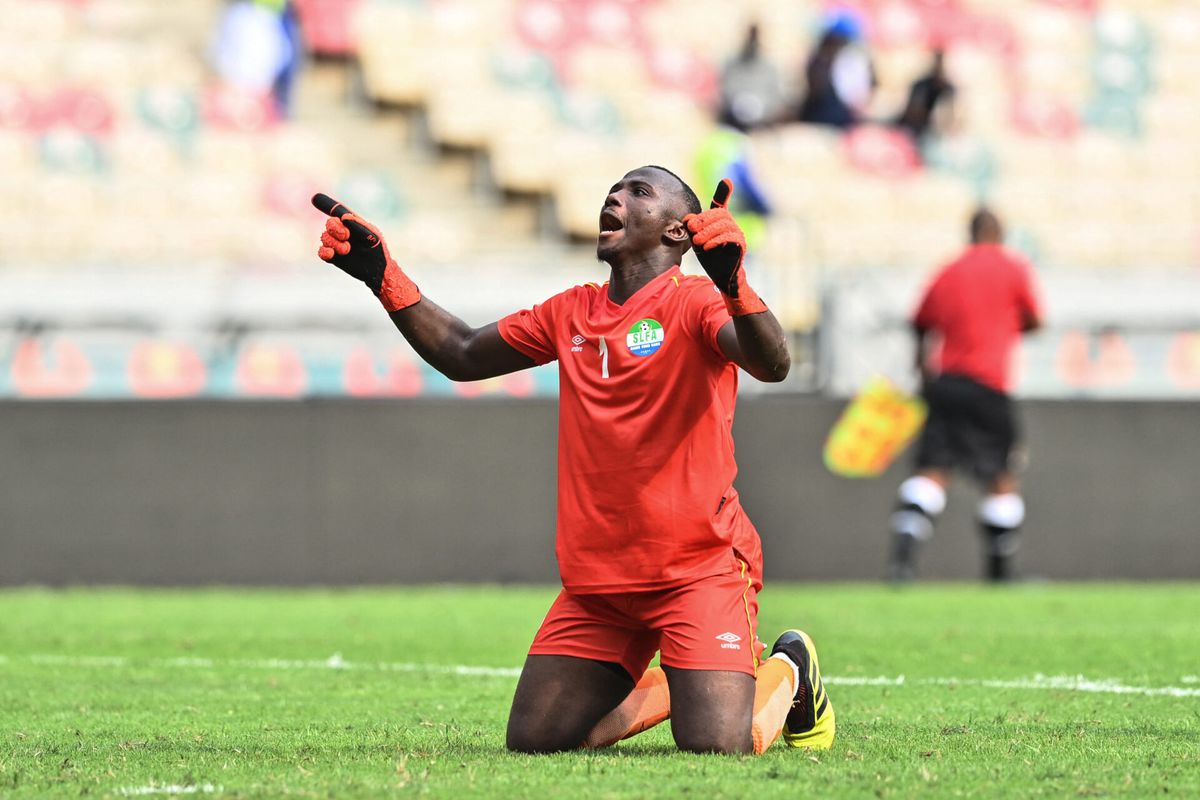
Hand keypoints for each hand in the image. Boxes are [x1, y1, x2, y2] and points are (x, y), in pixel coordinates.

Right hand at [312, 193, 419, 311]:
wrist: (378, 271)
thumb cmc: (379, 251)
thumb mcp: (373, 236)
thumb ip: (359, 226)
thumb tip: (344, 216)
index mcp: (352, 224)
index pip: (338, 212)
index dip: (326, 205)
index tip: (314, 198)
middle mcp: (343, 232)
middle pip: (329, 224)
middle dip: (334, 229)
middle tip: (346, 236)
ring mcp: (337, 244)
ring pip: (325, 237)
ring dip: (334, 243)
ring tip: (347, 250)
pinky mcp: (334, 257)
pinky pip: (321, 251)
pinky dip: (324, 251)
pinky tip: (331, 254)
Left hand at [683, 179, 745, 296]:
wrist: (721, 277)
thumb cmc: (711, 258)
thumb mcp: (697, 240)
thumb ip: (693, 228)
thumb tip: (688, 218)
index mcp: (721, 222)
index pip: (721, 205)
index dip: (724, 192)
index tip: (726, 181)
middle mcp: (731, 225)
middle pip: (720, 213)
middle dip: (704, 219)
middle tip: (691, 228)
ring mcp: (738, 234)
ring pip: (725, 224)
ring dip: (708, 231)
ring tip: (698, 241)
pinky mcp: (740, 246)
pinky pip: (731, 237)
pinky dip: (717, 240)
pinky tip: (707, 246)